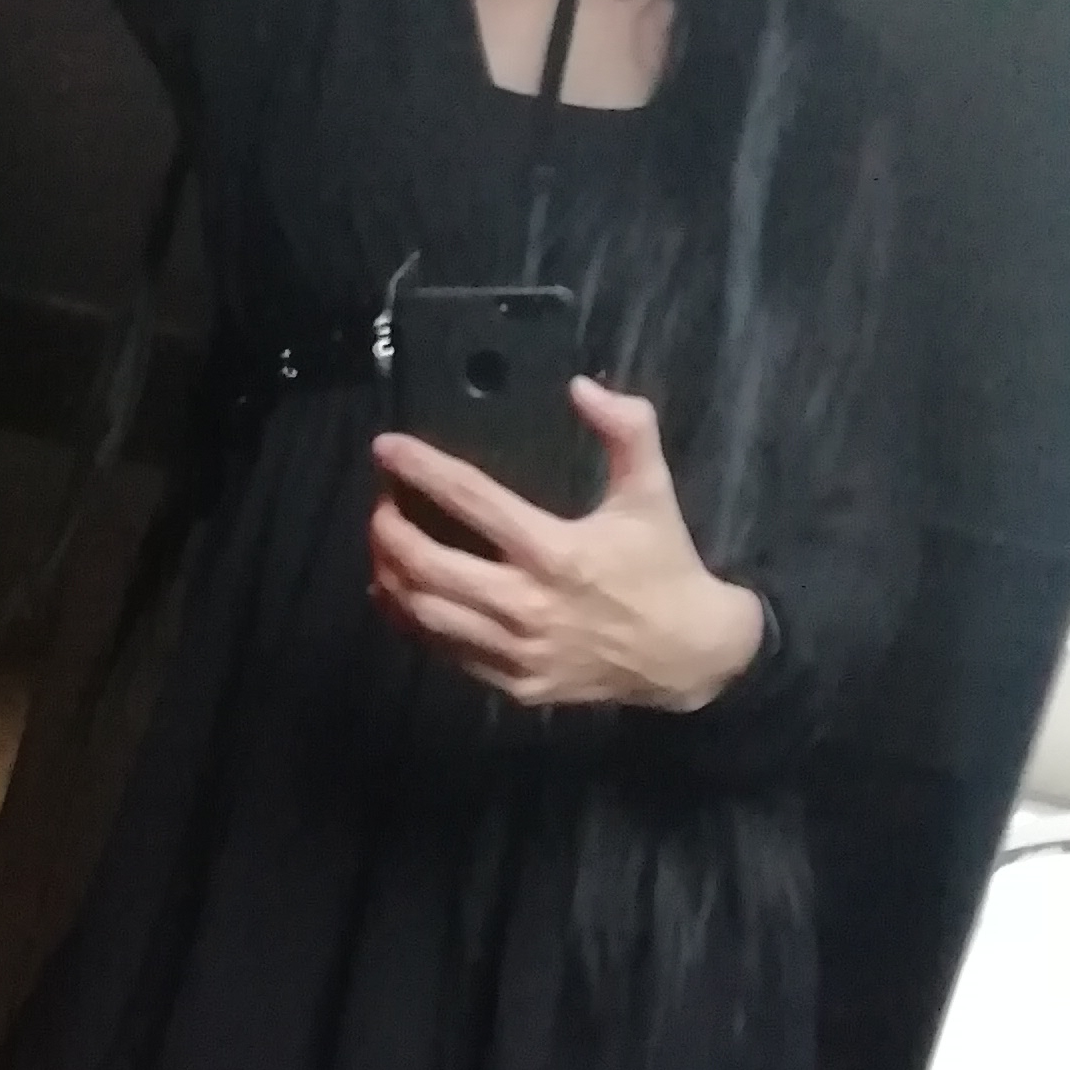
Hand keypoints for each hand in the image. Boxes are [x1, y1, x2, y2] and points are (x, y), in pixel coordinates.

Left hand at [366, 380, 767, 711]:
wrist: (689, 655)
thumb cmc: (665, 565)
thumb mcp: (652, 491)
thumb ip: (627, 430)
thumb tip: (581, 386)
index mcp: (556, 552)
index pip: (471, 500)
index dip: (422, 469)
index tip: (387, 448)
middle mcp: (528, 605)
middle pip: (428, 567)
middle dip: (389, 530)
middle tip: (380, 504)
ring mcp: (518, 650)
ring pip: (426, 615)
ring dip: (391, 576)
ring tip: (383, 545)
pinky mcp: (515, 683)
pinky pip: (445, 651)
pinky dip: (412, 620)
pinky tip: (399, 594)